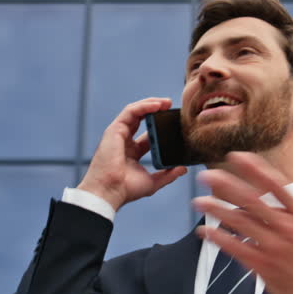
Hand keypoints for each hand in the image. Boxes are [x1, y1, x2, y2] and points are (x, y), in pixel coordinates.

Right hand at [77, 97, 188, 211]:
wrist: (110, 191)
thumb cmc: (125, 189)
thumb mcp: (152, 182)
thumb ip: (168, 175)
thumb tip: (182, 169)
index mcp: (132, 153)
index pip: (148, 135)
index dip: (160, 127)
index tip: (175, 124)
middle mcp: (124, 142)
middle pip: (141, 119)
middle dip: (156, 110)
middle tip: (171, 107)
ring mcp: (118, 134)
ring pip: (135, 112)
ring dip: (151, 104)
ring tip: (166, 102)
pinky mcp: (114, 129)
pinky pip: (130, 111)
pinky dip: (143, 106)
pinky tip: (156, 105)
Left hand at [192, 152, 292, 293]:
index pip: (276, 185)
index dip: (255, 169)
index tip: (237, 156)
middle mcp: (285, 228)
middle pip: (252, 201)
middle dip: (227, 186)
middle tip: (207, 176)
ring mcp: (272, 247)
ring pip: (240, 224)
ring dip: (217, 211)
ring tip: (198, 201)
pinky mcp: (262, 265)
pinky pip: (236, 249)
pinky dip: (219, 239)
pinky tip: (204, 231)